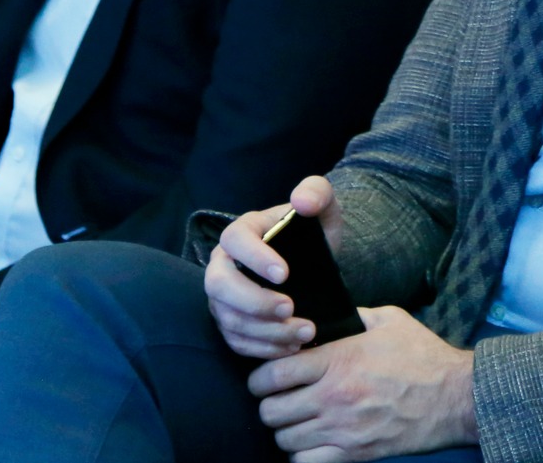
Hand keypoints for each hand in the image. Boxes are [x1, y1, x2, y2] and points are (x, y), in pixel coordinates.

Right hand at [206, 175, 344, 358]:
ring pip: (230, 319)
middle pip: (219, 286)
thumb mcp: (323, 205)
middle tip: (291, 308)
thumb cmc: (313, 229)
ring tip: (305, 332)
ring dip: (266, 332)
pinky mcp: (231, 322)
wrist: (315, 259)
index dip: (255, 258)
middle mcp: (224, 263)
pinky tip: (292, 346)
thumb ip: (316, 192)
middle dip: (254, 302)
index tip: (286, 274)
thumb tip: (301, 201)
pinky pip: (237, 342)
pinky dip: (264, 349)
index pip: (235, 240)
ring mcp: (224, 297)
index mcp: (243, 230)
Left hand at [248, 306, 475, 462]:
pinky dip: (301, 455)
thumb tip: (329, 313)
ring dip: (285, 430)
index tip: (265, 377)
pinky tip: (310, 443)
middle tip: (279, 398)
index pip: (272, 374)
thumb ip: (354, 314)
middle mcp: (333, 396)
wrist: (455, 396)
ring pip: (283, 439)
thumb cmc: (424, 356)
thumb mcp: (390, 319)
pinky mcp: (354, 454)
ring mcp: (342, 429)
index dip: (259, 377)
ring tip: (296, 420)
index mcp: (338, 360)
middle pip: (271, 411)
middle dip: (269, 404)